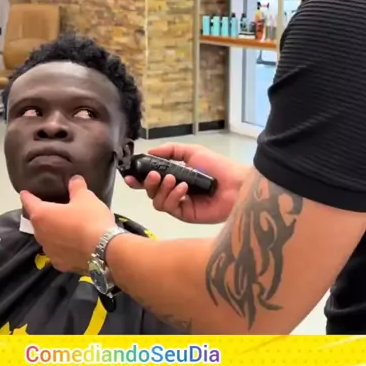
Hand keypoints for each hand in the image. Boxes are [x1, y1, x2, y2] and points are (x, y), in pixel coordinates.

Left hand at [21, 176, 115, 272]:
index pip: (29, 203)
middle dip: (43, 215)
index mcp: (42, 215)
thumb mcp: (86, 197)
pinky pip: (57, 252)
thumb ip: (77, 187)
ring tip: (63, 227)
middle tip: (52, 208)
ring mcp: (49, 251)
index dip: (27, 196)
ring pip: (47, 239)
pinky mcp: (60, 264)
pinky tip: (71, 245)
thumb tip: (74, 179)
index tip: (24, 193)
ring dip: (52, 232)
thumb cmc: (90, 219)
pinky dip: (62, 247)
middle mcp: (41, 234)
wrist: (103, 250)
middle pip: (37, 222)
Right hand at [124, 143, 246, 223]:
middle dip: (147, 183)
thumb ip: (170, 151)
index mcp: (175, 177)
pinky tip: (183, 188)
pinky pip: (168, 208)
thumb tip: (150, 151)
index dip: (138, 179)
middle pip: (150, 192)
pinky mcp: (184, 215)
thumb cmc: (216, 166)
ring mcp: (179, 204)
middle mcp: (174, 191)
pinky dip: (172, 196)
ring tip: (174, 180)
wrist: (235, 184)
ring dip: (161, 189)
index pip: (152, 180)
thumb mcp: (192, 152)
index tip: (129, 176)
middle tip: (154, 175)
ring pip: (156, 201)